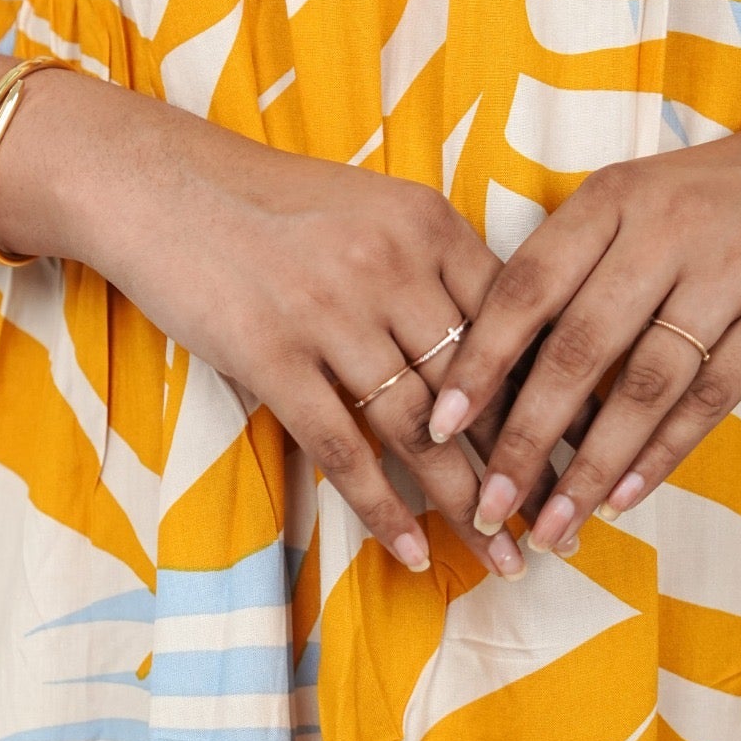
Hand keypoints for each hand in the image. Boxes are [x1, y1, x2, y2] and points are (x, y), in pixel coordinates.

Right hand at [18, 98, 527, 581]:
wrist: (156, 183)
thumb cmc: (266, 201)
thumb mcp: (368, 208)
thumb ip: (430, 267)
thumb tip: (489, 358)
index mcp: (427, 222)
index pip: (515, 326)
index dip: (552, 399)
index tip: (584, 456)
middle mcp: (390, 264)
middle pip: (477, 387)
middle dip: (522, 467)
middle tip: (558, 527)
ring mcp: (330, 311)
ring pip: (419, 429)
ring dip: (464, 503)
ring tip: (501, 557)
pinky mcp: (270, 354)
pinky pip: (343, 449)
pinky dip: (382, 510)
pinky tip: (413, 554)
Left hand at [423, 99, 740, 556]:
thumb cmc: (703, 200)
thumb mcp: (629, 204)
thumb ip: (568, 266)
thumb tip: (488, 365)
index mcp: (610, 201)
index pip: (527, 286)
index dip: (480, 359)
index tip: (439, 422)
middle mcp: (665, 233)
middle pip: (580, 348)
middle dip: (527, 436)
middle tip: (492, 502)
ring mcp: (728, 274)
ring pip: (645, 385)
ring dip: (594, 465)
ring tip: (554, 521)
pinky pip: (710, 398)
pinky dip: (662, 453)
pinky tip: (623, 497)